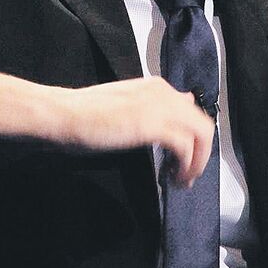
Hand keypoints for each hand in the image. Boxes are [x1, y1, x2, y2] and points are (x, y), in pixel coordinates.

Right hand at [53, 77, 215, 186]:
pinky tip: (172, 178)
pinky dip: (185, 166)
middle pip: (203, 123)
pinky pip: (185, 147)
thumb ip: (151, 110)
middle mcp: (163, 93)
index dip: (192, 139)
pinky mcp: (152, 125)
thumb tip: (174, 116)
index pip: (191, 112)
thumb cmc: (84, 114)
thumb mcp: (126, 107)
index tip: (182, 160)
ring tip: (181, 180)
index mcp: (156, 88)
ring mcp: (159, 107)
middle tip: (186, 175)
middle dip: (201, 154)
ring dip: (197, 162)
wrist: (64, 113)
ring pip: (201, 134)